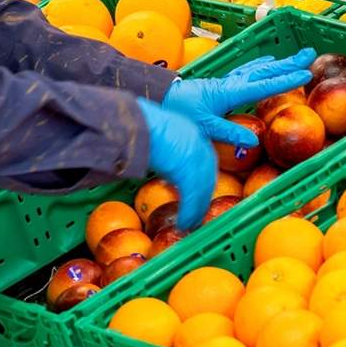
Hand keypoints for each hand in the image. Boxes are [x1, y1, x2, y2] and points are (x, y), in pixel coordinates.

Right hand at [138, 100, 217, 230]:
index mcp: (193, 135)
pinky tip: (185, 223)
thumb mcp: (158, 135)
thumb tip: (160, 159)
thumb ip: (166, 148)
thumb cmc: (139, 126)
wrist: (137, 123)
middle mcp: (199, 146)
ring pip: (203, 190)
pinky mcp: (187, 172)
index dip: (204, 178)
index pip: (206, 161)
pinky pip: (192, 198)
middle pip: (208, 177)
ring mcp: (195, 159)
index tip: (201, 190)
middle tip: (198, 211)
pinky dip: (189, 213)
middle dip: (204, 197)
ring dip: (197, 209)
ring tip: (191, 222)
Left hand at [161, 48, 316, 143]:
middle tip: (309, 54)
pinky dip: (260, 65)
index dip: (285, 81)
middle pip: (264, 71)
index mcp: (230, 92)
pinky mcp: (222, 84)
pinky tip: (264, 63)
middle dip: (287, 63)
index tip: (305, 75)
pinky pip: (247, 71)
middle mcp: (231, 83)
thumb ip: (228, 132)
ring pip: (257, 68)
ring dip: (277, 63)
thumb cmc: (180, 114)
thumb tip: (254, 141)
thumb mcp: (203, 127)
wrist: (161, 98)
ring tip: (295, 57)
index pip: (263, 86)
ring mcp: (227, 82)